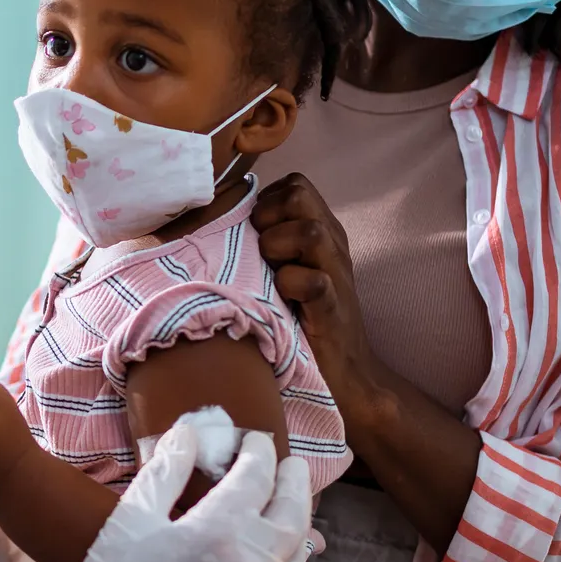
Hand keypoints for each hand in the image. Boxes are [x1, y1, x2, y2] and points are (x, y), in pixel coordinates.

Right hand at [59, 424, 313, 561]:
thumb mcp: (132, 518)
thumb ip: (167, 471)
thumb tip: (192, 431)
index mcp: (218, 529)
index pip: (257, 475)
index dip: (258, 451)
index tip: (254, 440)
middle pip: (292, 509)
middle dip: (293, 480)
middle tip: (291, 464)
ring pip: (298, 551)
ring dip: (296, 521)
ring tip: (287, 505)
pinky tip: (280, 556)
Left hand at [252, 173, 384, 425]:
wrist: (344, 376)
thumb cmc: (299, 319)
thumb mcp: (283, 272)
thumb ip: (266, 243)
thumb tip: (216, 219)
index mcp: (322, 232)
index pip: (294, 185)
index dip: (267, 200)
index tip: (254, 231)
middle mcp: (332, 246)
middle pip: (300, 195)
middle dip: (269, 216)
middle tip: (259, 248)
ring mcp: (336, 276)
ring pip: (311, 232)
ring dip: (277, 246)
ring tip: (269, 272)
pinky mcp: (333, 310)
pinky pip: (315, 282)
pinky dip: (291, 285)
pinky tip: (281, 300)